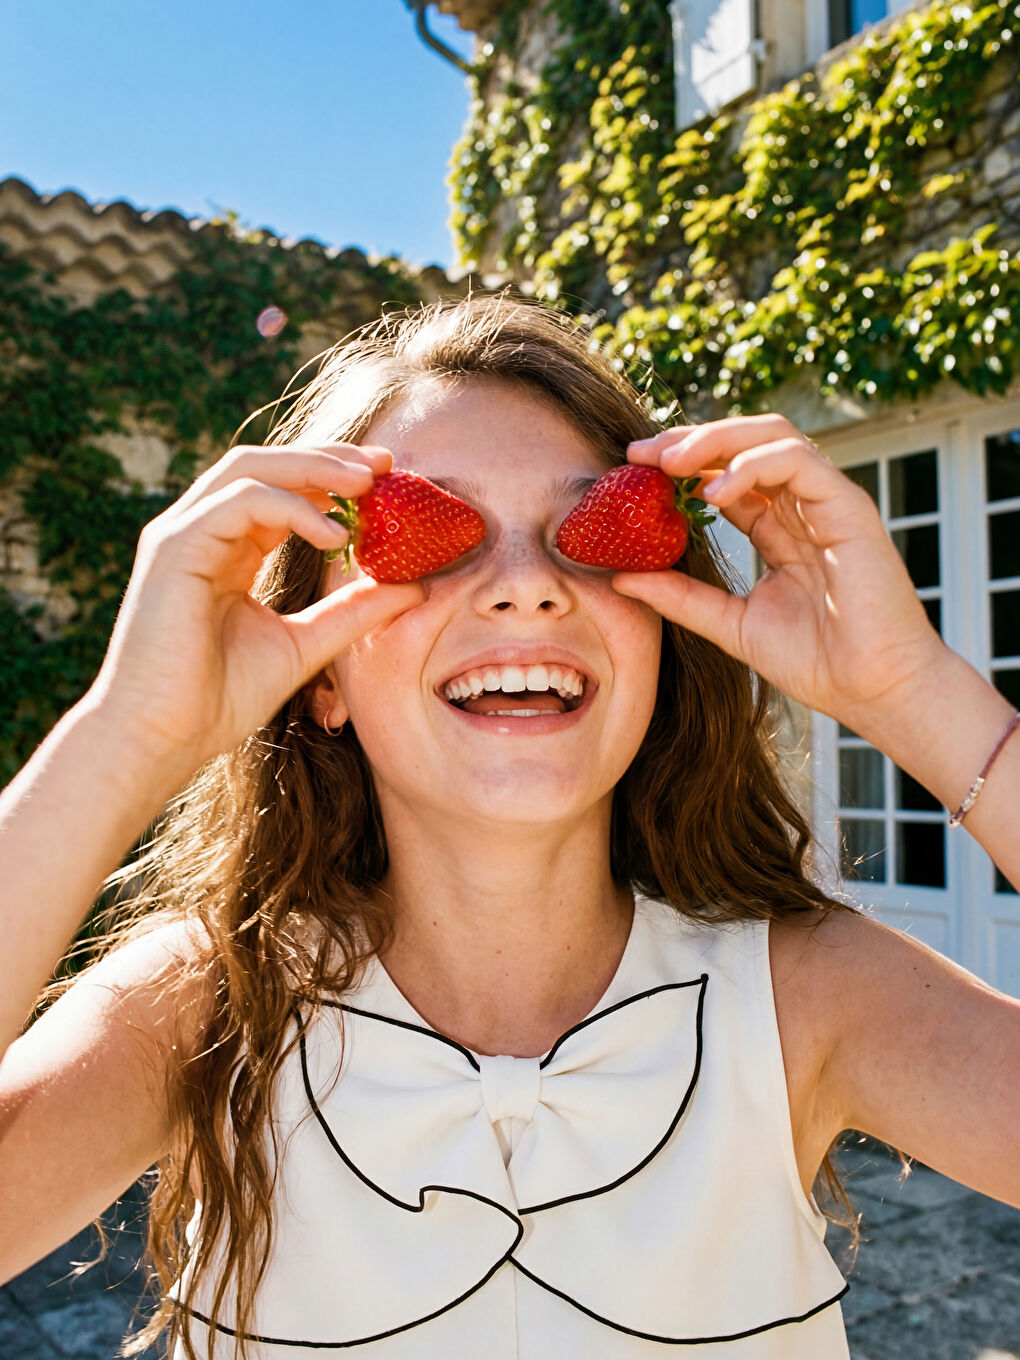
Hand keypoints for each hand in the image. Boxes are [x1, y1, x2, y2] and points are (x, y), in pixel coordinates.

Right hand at [89, 443, 423, 780]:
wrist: (163, 737)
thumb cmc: (219, 699)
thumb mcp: (304, 645)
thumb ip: (352, 612)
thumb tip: (415, 587)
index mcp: (226, 550)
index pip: (280, 491)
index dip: (331, 478)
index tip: (388, 478)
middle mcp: (201, 533)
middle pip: (265, 465)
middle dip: (327, 458)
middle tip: (386, 463)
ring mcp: (182, 535)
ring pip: (248, 469)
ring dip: (312, 468)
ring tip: (367, 484)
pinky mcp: (173, 547)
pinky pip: (238, 502)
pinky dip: (290, 508)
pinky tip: (333, 534)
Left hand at [613, 414, 944, 731]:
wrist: (874, 692)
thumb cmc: (818, 663)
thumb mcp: (731, 625)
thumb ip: (681, 599)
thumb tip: (618, 579)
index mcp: (780, 528)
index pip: (726, 474)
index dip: (680, 466)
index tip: (629, 471)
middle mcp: (804, 506)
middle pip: (745, 442)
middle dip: (689, 440)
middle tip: (638, 454)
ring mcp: (829, 502)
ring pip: (772, 435)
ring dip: (715, 441)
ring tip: (669, 464)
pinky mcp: (849, 508)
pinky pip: (797, 461)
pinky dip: (751, 466)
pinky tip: (713, 494)